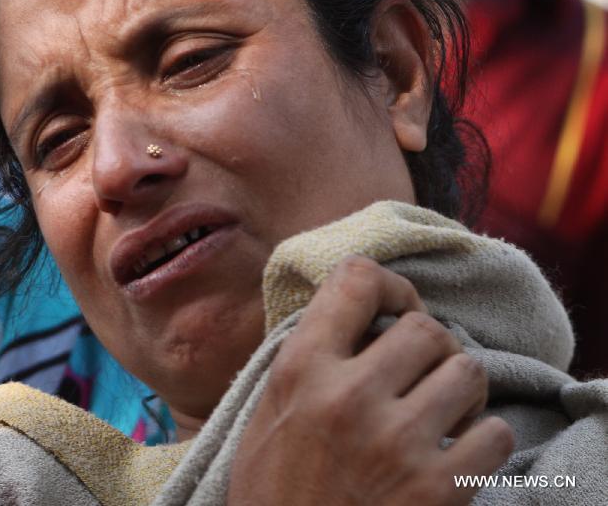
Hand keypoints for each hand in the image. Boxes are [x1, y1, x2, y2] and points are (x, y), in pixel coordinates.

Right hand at [227, 256, 513, 505]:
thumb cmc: (274, 490)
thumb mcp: (269, 412)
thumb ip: (310, 358)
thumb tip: (359, 311)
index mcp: (302, 370)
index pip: (356, 280)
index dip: (388, 285)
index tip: (396, 306)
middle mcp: (349, 398)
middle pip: (426, 327)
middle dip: (429, 346)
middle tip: (419, 372)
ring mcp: (396, 444)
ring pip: (468, 371)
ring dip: (460, 390)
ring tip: (441, 411)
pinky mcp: (437, 491)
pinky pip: (496, 434)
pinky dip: (485, 440)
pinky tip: (457, 452)